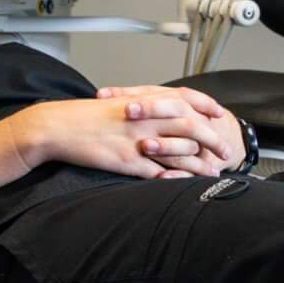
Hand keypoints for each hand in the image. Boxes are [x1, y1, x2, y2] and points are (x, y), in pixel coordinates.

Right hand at [13, 95, 228, 180]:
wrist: (58, 126)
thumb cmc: (84, 117)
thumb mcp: (115, 104)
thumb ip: (139, 107)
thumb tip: (154, 112)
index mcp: (142, 101)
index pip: (184, 98)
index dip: (205, 106)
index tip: (219, 115)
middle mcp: (145, 118)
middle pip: (190, 126)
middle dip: (212, 139)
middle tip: (224, 150)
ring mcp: (138, 140)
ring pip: (179, 151)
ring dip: (199, 163)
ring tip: (212, 172)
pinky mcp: (128, 161)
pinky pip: (158, 171)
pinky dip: (175, 177)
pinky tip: (185, 184)